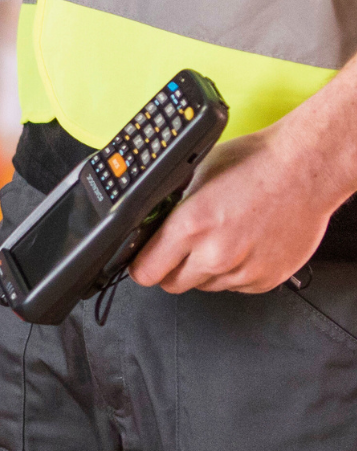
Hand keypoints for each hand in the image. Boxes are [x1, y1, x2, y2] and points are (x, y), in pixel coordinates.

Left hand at [129, 127, 345, 293]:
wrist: (308, 168)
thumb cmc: (257, 163)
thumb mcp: (195, 175)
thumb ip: (170, 209)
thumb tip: (149, 226)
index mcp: (190, 227)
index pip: (145, 272)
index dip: (141, 265)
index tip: (145, 259)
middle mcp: (215, 254)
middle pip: (172, 284)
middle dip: (171, 268)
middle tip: (184, 247)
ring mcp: (243, 271)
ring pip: (204, 286)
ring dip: (206, 269)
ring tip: (224, 238)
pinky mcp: (267, 279)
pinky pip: (236, 286)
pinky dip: (235, 272)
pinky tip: (246, 244)